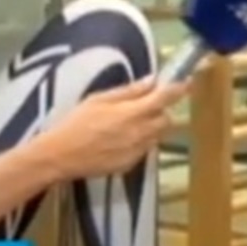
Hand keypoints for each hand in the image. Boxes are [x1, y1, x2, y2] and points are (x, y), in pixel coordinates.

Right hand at [41, 77, 188, 178]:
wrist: (61, 156)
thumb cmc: (75, 123)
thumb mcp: (98, 99)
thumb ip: (128, 91)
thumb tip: (151, 81)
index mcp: (132, 113)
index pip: (164, 99)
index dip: (178, 89)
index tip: (186, 82)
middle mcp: (140, 133)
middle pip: (167, 120)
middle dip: (163, 111)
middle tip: (149, 104)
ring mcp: (137, 151)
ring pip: (157, 136)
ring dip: (153, 126)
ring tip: (131, 122)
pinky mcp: (131, 164)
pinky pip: (145, 149)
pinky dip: (141, 141)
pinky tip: (122, 138)